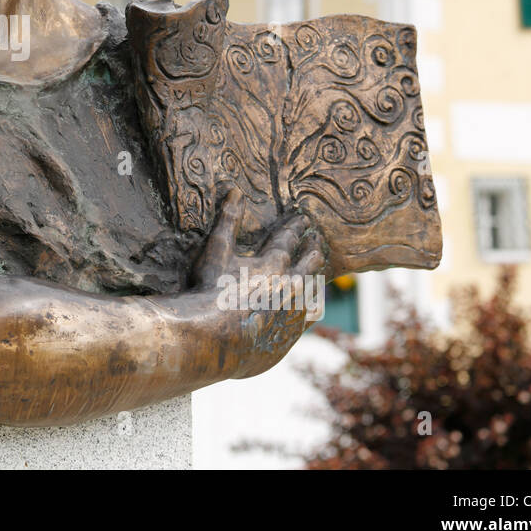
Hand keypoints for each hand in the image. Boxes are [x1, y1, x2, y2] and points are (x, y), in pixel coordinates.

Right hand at [193, 186, 325, 377]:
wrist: (215, 340)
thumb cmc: (212, 292)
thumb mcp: (217, 252)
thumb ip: (228, 221)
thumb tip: (235, 190)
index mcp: (273, 264)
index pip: (289, 239)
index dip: (296, 227)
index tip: (304, 218)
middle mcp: (290, 287)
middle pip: (308, 264)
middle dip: (313, 250)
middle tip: (318, 241)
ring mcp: (292, 314)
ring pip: (312, 292)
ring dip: (314, 280)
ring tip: (317, 274)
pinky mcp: (289, 337)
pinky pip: (305, 320)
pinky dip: (308, 310)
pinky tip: (310, 310)